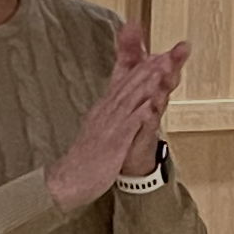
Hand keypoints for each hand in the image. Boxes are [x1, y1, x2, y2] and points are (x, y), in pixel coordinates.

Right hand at [46, 24, 178, 208]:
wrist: (69, 180)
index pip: (122, 84)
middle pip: (128, 86)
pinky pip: (130, 124)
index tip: (154, 56)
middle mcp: (106, 113)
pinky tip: (153, 102)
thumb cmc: (84, 160)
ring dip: (147, 82)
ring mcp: (110, 126)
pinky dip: (142, 111)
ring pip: (131, 99)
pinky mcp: (114, 142)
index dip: (139, 69)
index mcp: (103, 111)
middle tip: (164, 53)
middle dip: (147, 69)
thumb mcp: (97, 133)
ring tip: (162, 66)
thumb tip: (113, 107)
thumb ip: (107, 118)